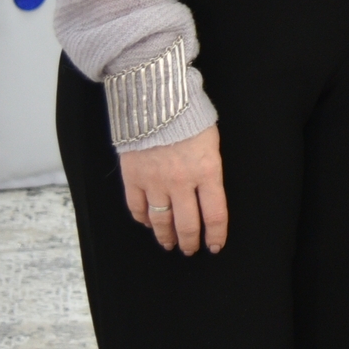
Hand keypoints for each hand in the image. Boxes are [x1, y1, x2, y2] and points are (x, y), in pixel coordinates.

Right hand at [119, 124, 226, 255]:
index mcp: (207, 172)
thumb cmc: (190, 116)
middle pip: (187, 224)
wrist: (156, 99)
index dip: (216, 235)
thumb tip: (206, 190)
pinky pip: (137, 207)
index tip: (214, 246)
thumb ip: (209, 169)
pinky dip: (142, 219)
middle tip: (190, 249)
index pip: (215, 215)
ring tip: (169, 243)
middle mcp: (181, 182)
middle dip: (190, 241)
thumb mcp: (211, 142)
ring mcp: (155, 182)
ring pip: (161, 220)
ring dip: (165, 236)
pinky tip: (147, 223)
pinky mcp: (133, 177)